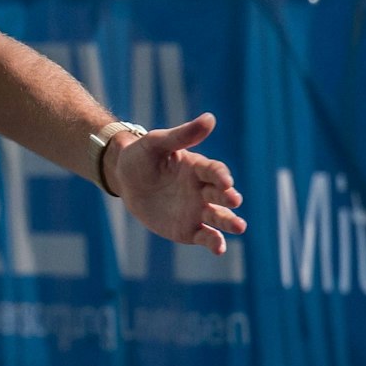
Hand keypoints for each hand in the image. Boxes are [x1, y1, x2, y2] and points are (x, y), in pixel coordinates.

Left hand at [110, 113, 245, 253]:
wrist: (126, 180)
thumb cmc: (142, 156)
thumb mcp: (157, 143)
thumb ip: (182, 135)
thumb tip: (210, 118)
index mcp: (197, 168)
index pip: (214, 171)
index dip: (221, 175)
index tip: (225, 181)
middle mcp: (202, 190)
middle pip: (221, 195)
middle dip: (229, 198)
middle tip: (234, 200)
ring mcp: (197, 210)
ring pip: (219, 217)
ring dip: (229, 222)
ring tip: (239, 226)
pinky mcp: (189, 229)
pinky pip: (205, 236)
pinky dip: (214, 242)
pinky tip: (219, 248)